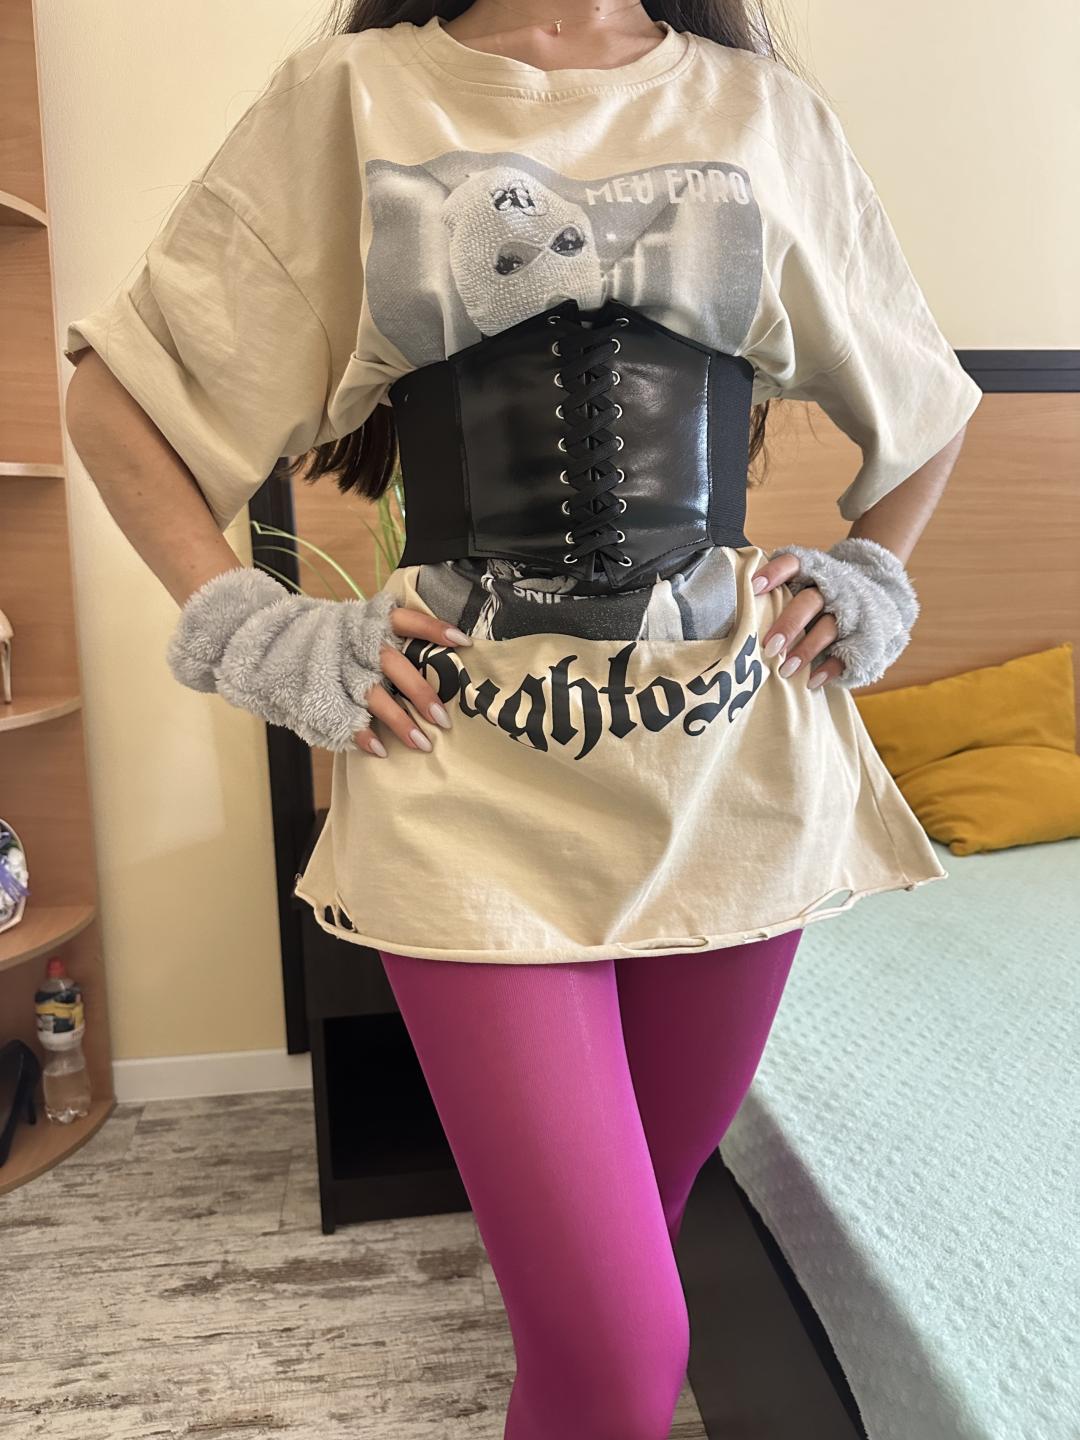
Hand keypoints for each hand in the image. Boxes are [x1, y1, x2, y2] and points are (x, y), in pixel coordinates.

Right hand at [166, 567, 474, 753]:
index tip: (463, 643)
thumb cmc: (319, 638)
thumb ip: (381, 635)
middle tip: (444, 719)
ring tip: (423, 745)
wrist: (256, 639)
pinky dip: (361, 735)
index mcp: (362, 620)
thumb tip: (436, 654)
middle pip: (394, 664)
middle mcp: (350, 641)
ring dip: (399, 722)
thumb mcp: (349, 625)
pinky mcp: (315, 692)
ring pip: (372, 695)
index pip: (404, 619)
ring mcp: (332, 667)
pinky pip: (341, 717)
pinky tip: (379, 751)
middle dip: (421, 693)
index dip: (433, 629)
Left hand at [753, 537, 919, 690]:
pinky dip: (829, 669)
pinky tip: (811, 682)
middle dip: (789, 624)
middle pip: (810, 601)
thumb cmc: (827, 592)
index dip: (774, 572)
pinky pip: (848, 654)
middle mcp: (834, 588)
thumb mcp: (810, 579)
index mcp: (816, 570)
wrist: (885, 593)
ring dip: (806, 650)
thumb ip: (780, 587)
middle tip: (768, 647)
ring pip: (829, 628)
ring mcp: (852, 613)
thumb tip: (736, 602)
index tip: (754, 587)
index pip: (794, 563)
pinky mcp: (865, 637)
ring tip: (785, 670)